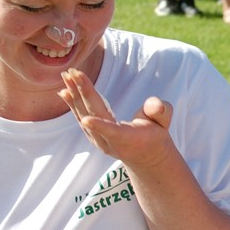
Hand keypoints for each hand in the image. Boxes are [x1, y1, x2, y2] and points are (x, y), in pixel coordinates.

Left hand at [59, 68, 174, 170]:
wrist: (144, 156)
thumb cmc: (155, 135)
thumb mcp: (164, 123)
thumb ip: (161, 112)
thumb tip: (155, 104)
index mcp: (129, 139)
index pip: (114, 132)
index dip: (100, 127)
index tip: (86, 120)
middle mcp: (110, 142)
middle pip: (94, 115)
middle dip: (83, 94)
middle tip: (74, 74)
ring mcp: (98, 140)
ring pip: (83, 114)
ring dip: (74, 95)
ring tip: (67, 76)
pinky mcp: (92, 135)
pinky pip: (80, 116)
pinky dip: (72, 102)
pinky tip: (65, 90)